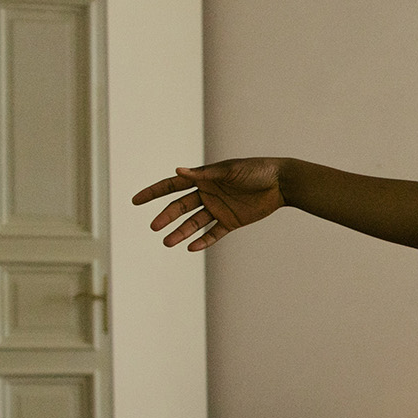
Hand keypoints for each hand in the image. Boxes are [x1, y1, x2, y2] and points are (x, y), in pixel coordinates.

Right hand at [132, 158, 285, 250]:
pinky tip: (190, 247)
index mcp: (203, 179)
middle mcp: (207, 194)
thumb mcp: (230, 170)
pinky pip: (214, 233)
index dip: (153, 193)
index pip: (172, 186)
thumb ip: (204, 174)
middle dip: (166, 217)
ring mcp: (218, 208)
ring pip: (194, 223)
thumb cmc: (256, 170)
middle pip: (180, 207)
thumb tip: (178, 171)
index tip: (135, 201)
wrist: (281, 182)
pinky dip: (203, 241)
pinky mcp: (232, 221)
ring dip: (181, 232)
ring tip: (167, 242)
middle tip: (154, 227)